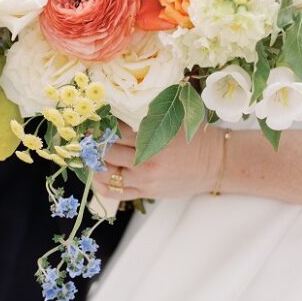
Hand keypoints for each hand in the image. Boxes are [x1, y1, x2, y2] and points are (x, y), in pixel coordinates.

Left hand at [93, 123, 226, 201]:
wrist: (214, 163)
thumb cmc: (194, 139)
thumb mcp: (173, 120)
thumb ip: (148, 116)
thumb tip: (119, 107)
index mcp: (153, 138)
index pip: (116, 130)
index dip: (101, 124)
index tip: (94, 119)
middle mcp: (146, 160)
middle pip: (107, 151)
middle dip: (94, 142)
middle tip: (87, 135)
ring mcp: (144, 179)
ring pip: (107, 172)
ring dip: (95, 162)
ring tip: (90, 153)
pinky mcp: (146, 192)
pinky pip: (115, 192)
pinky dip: (101, 184)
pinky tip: (97, 175)